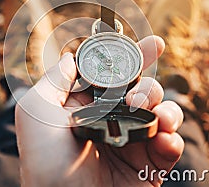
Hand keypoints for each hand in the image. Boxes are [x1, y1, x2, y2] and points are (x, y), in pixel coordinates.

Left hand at [15, 36, 183, 186]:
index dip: (133, 57)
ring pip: (163, 112)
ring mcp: (131, 142)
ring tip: (153, 117)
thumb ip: (54, 81)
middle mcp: (111, 120)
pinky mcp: (148, 166)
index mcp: (86, 107)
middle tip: (136, 99)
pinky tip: (163, 140)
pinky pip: (171, 144)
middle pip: (142, 89)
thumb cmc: (44, 164)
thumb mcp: (36, 114)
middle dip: (148, 86)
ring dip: (165, 108)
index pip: (113, 74)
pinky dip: (172, 139)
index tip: (153, 44)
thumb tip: (70, 58)